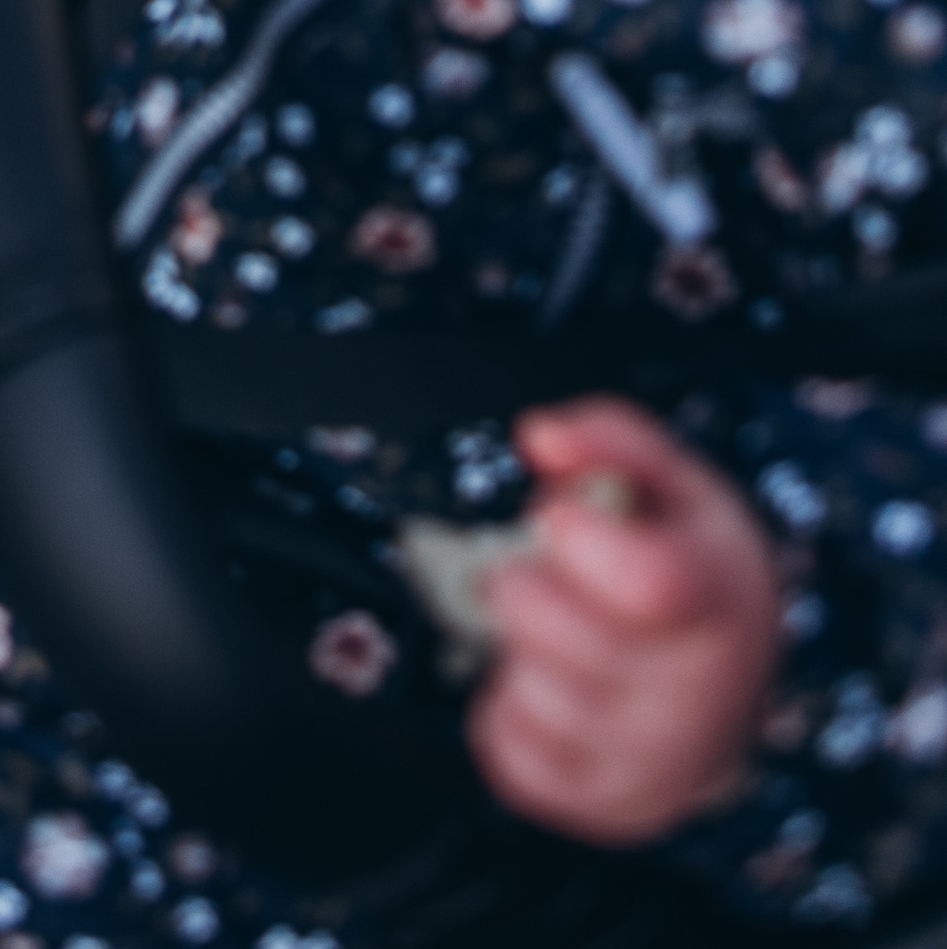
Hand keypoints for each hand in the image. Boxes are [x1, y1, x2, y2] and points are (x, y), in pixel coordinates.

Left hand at [469, 400, 779, 847]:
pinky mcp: (609, 807)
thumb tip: (540, 436)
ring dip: (521, 650)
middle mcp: (698, 699)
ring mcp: (656, 765)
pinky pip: (509, 752)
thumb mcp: (673, 484)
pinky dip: (509, 709)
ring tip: (562, 633)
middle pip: (557, 631)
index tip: (564, 517)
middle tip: (554, 574)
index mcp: (719, 603)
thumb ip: (608, 439)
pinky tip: (552, 683)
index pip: (646, 582)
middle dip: (528, 581)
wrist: (734, 686)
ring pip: (528, 694)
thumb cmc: (696, 575)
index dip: (580, 536)